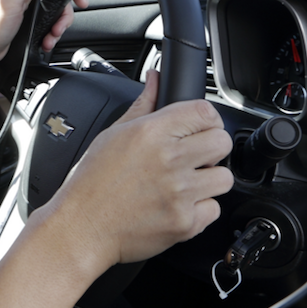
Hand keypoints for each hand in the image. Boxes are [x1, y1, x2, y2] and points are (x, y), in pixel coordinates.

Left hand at [0, 0, 85, 65]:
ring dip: (57, 30)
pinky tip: (44, 43)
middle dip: (64, 18)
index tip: (80, 2)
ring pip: (56, 18)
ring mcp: (31, 13)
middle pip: (60, 3)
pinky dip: (50, 37)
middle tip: (58, 29)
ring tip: (49, 39)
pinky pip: (49, 29)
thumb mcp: (11, 0)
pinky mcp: (30, 27)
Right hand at [42, 71, 233, 269]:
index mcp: (151, 133)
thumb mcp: (113, 134)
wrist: (81, 228)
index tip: (199, 129)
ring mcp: (179, 193)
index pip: (206, 112)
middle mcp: (169, 160)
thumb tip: (155, 79)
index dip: (206, 120)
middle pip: (222, 142)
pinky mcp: (185, 222)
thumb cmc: (91, 183)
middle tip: (194, 158)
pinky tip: (178, 206)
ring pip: (224, 178)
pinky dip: (200, 210)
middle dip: (211, 149)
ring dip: (209, 180)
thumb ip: (143, 105)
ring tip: (186, 184)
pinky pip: (213, 209)